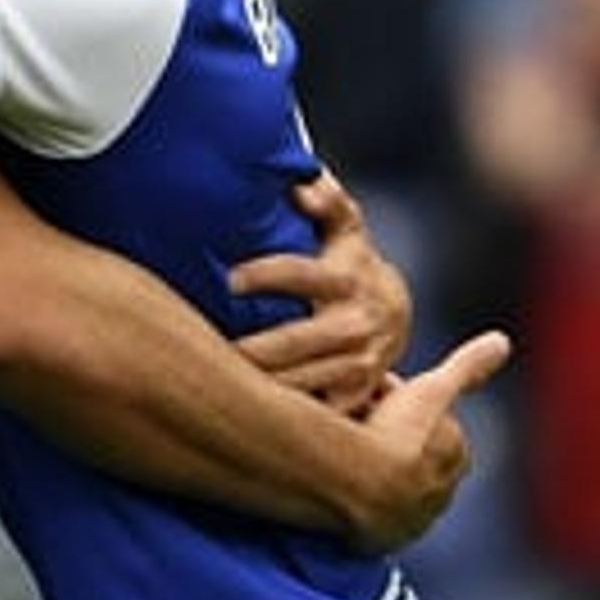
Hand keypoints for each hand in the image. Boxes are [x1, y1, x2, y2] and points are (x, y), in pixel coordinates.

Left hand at [232, 171, 413, 413]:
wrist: (396, 314)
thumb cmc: (352, 261)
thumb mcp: (345, 227)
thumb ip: (327, 201)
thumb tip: (303, 183)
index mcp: (345, 279)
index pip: (300, 274)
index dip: (265, 276)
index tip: (228, 279)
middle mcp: (354, 324)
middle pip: (293, 341)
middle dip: (250, 348)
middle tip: (203, 346)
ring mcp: (357, 365)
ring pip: (300, 382)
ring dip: (258, 385)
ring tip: (211, 383)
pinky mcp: (356, 396)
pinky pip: (316, 412)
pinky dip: (282, 416)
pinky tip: (244, 415)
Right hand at [337, 329, 510, 553]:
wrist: (363, 487)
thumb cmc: (398, 434)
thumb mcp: (431, 389)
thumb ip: (467, 366)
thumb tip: (503, 341)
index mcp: (455, 456)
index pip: (429, 425)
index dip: (400, 406)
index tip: (373, 396)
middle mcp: (440, 494)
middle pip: (410, 457)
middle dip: (389, 441)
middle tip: (352, 418)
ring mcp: (411, 520)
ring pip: (388, 485)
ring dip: (371, 471)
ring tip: (337, 448)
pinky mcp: (380, 541)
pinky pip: (366, 513)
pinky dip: (355, 499)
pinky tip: (335, 482)